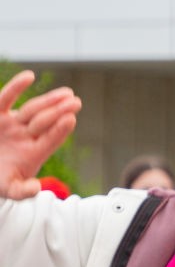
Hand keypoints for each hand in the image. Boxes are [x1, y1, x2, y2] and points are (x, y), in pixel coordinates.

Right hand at [0, 71, 80, 200]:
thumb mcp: (9, 189)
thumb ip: (22, 191)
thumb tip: (37, 189)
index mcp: (34, 154)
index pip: (50, 140)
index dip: (60, 130)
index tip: (72, 119)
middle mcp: (26, 137)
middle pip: (46, 122)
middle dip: (60, 112)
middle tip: (76, 102)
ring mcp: (13, 125)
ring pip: (33, 110)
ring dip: (49, 100)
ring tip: (67, 93)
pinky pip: (6, 98)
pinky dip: (16, 87)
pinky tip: (29, 76)